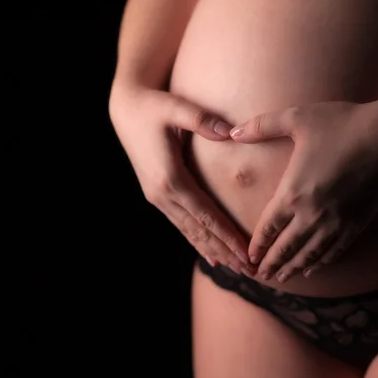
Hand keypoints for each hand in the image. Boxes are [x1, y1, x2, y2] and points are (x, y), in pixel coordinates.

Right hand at [109, 85, 252, 273]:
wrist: (126, 110)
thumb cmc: (153, 107)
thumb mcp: (176, 107)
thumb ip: (201, 120)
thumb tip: (230, 131)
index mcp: (170, 179)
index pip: (206, 215)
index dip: (227, 236)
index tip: (247, 253)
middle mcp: (162, 195)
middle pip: (200, 231)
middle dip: (226, 252)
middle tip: (251, 271)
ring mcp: (158, 198)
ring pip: (190, 233)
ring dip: (214, 252)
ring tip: (236, 269)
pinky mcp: (158, 196)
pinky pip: (181, 225)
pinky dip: (197, 242)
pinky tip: (211, 257)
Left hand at [230, 99, 377, 281]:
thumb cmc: (342, 124)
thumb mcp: (296, 118)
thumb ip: (261, 125)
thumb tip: (231, 132)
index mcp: (293, 193)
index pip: (268, 228)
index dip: (257, 245)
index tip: (249, 258)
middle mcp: (312, 215)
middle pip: (285, 247)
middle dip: (270, 264)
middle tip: (259, 276)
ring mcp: (335, 223)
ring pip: (308, 254)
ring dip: (292, 268)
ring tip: (281, 279)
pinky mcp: (356, 224)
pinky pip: (334, 251)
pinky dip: (320, 262)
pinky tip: (312, 268)